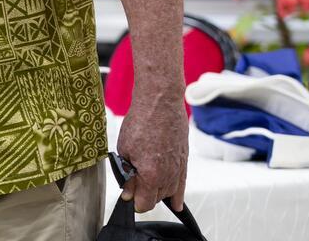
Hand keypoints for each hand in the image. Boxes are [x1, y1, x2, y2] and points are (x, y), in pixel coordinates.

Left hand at [116, 90, 188, 212]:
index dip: (134, 201)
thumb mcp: (125, 150)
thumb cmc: (142, 122)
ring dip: (157, 191)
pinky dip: (177, 195)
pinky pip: (182, 185)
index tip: (128, 195)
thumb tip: (128, 193)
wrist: (161, 104)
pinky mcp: (184, 161)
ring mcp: (178, 169)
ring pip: (168, 192)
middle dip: (144, 194)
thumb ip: (128, 176)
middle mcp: (168, 176)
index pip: (144, 203)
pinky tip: (176, 204)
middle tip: (132, 180)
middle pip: (156, 198)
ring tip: (146, 181)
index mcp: (151, 175)